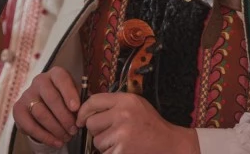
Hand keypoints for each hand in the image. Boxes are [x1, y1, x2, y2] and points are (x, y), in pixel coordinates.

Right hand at [12, 66, 80, 148]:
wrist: (45, 106)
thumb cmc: (65, 100)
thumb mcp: (74, 96)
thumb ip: (79, 101)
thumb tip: (84, 113)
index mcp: (55, 74)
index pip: (61, 79)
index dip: (69, 93)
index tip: (76, 108)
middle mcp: (39, 81)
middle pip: (51, 98)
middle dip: (64, 117)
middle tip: (74, 130)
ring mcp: (27, 94)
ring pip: (41, 113)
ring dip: (56, 128)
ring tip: (67, 137)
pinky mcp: (18, 109)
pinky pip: (30, 125)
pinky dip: (45, 136)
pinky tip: (56, 142)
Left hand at [76, 93, 198, 153]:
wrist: (169, 144)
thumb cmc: (151, 125)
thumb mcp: (136, 105)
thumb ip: (115, 104)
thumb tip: (88, 109)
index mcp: (126, 100)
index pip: (94, 101)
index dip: (83, 111)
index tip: (80, 119)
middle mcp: (122, 114)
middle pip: (91, 123)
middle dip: (98, 131)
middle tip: (113, 133)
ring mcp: (121, 133)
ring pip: (97, 141)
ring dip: (105, 145)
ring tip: (122, 142)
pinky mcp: (121, 150)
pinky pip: (104, 153)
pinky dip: (112, 153)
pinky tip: (125, 150)